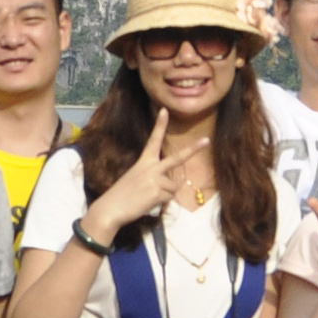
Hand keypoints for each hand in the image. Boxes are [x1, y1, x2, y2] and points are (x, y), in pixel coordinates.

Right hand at [82, 135, 203, 234]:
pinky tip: (148, 202)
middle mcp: (151, 168)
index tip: (164, 110)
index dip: (160, 125)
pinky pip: (169, 198)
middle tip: (207, 140)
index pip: (153, 140)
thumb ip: (155, 177)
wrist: (111, 207)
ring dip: (165, 194)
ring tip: (148, 197)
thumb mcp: (137, 178)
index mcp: (144, 161)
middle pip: (177, 158)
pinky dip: (161, 202)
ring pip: (174, 187)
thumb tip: (172, 186)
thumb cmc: (123, 194)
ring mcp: (155, 180)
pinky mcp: (157, 193)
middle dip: (193, 149)